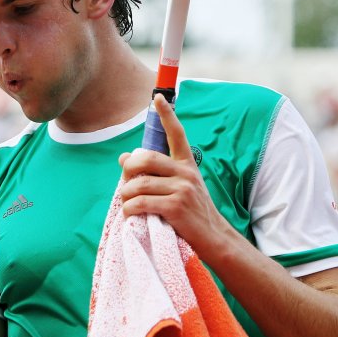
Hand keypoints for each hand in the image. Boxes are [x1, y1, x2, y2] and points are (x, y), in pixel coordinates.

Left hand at [119, 93, 232, 257]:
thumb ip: (155, 173)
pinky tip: (132, 216)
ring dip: (125, 196)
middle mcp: (185, 172)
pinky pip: (139, 203)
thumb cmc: (191, 213)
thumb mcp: (179, 188)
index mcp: (187, 164)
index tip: (158, 98)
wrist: (214, 239)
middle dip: (128, 170)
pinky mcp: (175, 207)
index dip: (167, 114)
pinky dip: (129, 210)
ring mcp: (182, 189)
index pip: (176, 133)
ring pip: (137, 184)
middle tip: (126, 183)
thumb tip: (124, 157)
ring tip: (128, 205)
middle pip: (145, 158)